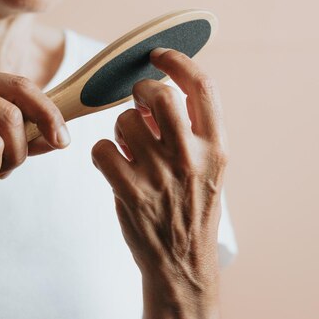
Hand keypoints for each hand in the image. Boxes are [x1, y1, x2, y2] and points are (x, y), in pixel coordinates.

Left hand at [91, 48, 227, 318]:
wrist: (181, 262)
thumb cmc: (191, 208)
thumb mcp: (209, 169)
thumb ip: (189, 131)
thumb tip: (151, 95)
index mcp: (217, 147)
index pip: (202, 86)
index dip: (178, 61)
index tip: (160, 55)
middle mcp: (191, 158)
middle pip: (158, 95)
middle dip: (141, 90)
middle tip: (138, 101)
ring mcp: (160, 175)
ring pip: (124, 121)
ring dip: (120, 128)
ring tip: (129, 149)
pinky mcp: (129, 191)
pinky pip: (101, 148)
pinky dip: (101, 152)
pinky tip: (113, 165)